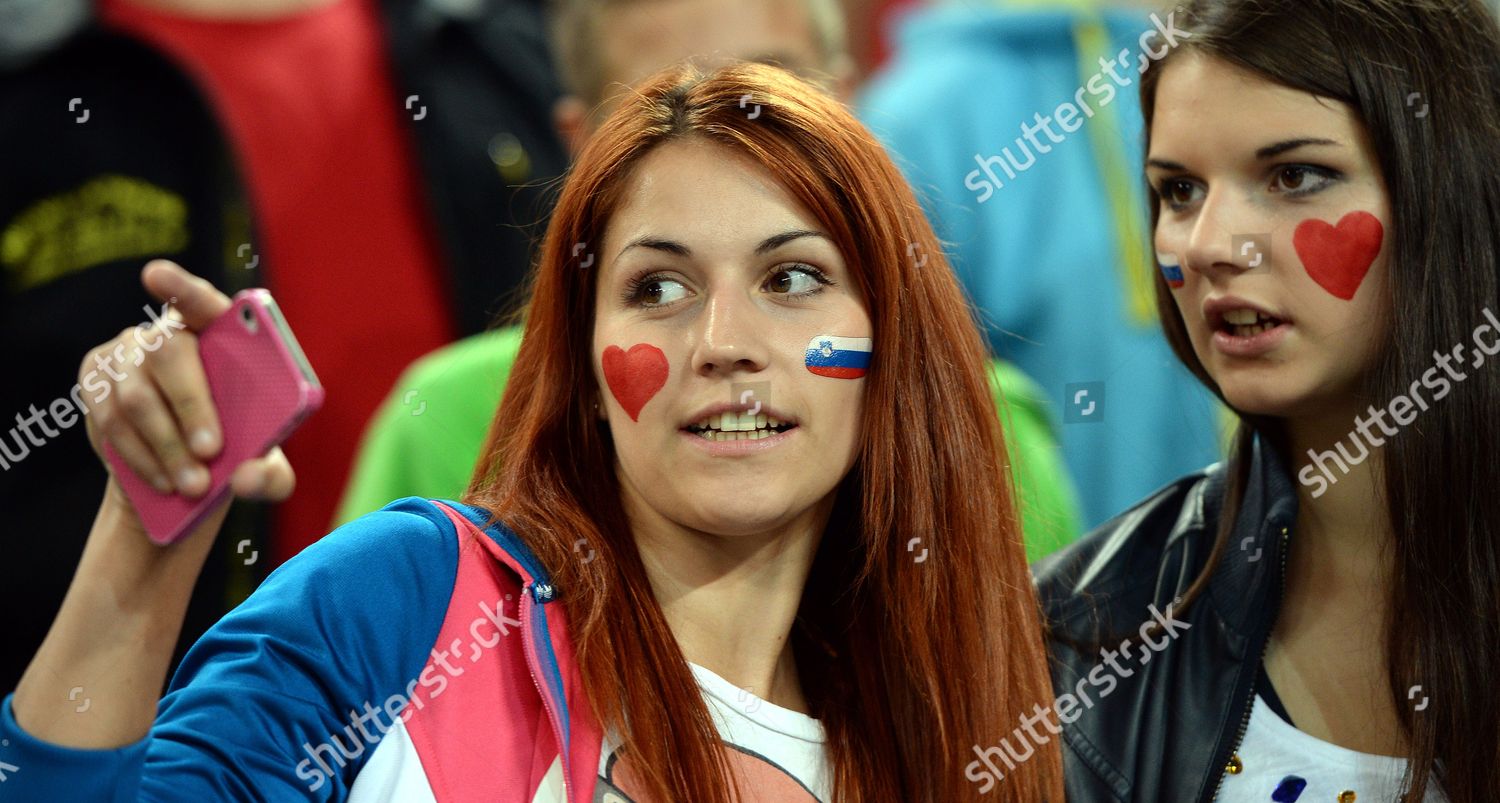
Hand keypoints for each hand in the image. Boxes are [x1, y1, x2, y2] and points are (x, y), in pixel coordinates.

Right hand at [80, 260, 294, 526]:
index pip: (203, 303)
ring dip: (165, 445)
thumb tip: (246, 477)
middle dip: (192, 404)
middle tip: (210, 450)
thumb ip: (270, 476)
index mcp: (222, 334)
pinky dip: (140, 455)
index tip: (154, 274)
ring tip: (192, 484)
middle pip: (171, 355)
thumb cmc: (234, 456)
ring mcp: (127, 353)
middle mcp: (170, 333)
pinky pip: (110, 419)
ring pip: (137, 396)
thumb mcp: (266, 471)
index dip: (181, 288)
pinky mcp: (96, 379)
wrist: (180, 480)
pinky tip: (163, 480)